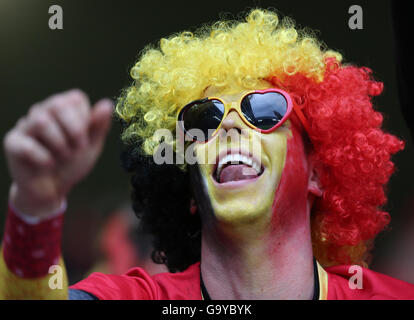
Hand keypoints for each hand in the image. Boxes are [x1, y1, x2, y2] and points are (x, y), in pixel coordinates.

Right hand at [3, 89, 112, 217]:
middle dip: (74, 130)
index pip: (75, 99)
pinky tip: (48, 165)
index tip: (86, 139)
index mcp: (63, 108)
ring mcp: (25, 125)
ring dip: (60, 144)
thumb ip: (99, 126)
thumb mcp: (91, 146)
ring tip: (64, 157)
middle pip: (58, 104)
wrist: (52, 189)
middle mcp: (42, 111)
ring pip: (41, 121)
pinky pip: (27, 145)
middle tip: (79, 148)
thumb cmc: (72, 163)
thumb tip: (107, 104)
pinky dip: (44, 159)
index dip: (85, 119)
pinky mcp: (13, 143)